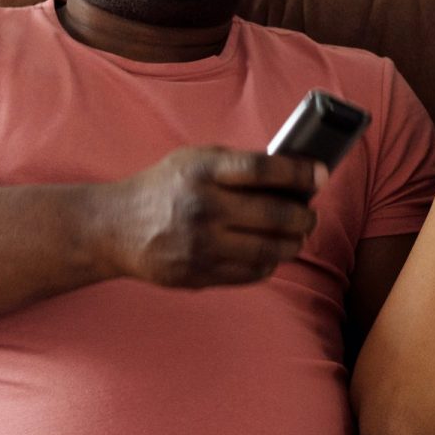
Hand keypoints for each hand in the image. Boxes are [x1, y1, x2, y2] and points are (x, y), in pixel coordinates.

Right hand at [96, 147, 325, 287]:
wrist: (113, 227)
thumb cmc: (163, 188)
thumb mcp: (194, 161)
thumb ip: (238, 164)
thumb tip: (294, 173)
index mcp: (202, 171)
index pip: (264, 169)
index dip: (300, 172)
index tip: (321, 174)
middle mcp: (202, 207)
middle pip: (276, 214)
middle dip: (305, 216)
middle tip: (310, 215)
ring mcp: (200, 245)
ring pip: (271, 249)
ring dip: (294, 243)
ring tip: (297, 235)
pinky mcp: (199, 274)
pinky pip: (253, 272)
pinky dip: (269, 262)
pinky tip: (270, 252)